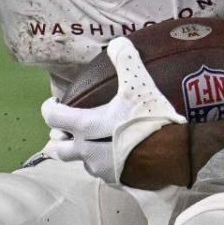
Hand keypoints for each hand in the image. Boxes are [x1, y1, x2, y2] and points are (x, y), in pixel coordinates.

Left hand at [40, 38, 184, 184]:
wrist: (174, 158)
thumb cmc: (150, 121)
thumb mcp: (139, 86)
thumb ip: (126, 61)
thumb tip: (118, 43)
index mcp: (85, 127)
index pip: (52, 118)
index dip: (49, 108)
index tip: (56, 102)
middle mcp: (86, 151)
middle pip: (58, 149)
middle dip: (58, 138)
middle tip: (66, 127)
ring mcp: (101, 170)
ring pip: (81, 161)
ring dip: (82, 151)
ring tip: (94, 140)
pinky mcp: (116, 182)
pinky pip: (102, 171)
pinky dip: (103, 161)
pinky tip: (116, 153)